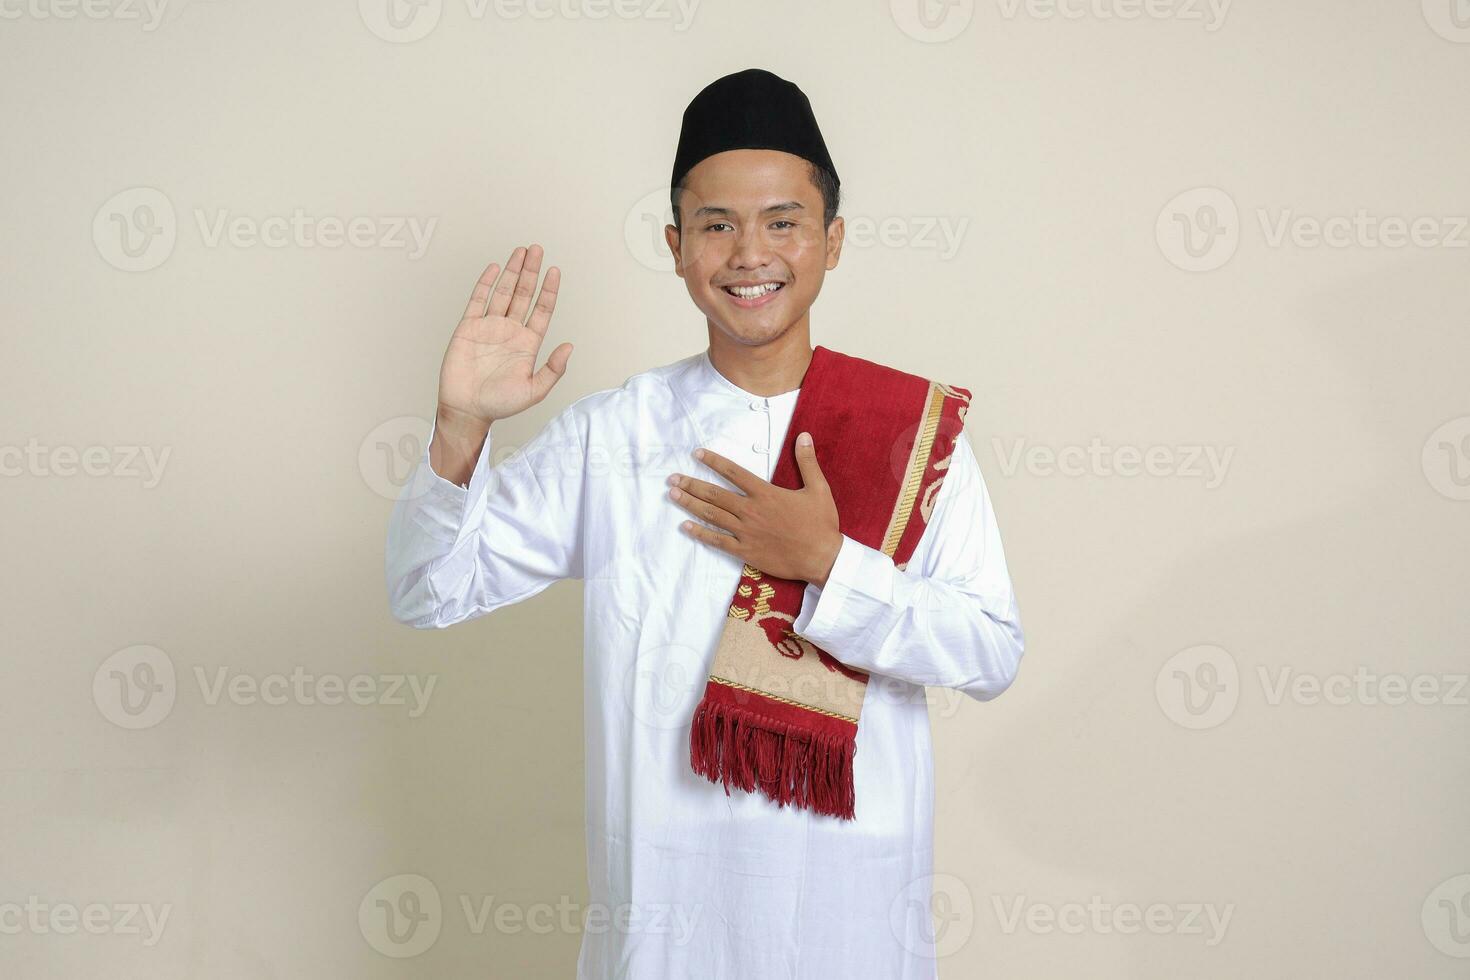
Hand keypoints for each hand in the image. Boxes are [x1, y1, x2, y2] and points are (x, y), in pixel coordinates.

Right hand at [437, 243, 570, 426]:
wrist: (467, 409)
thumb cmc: (500, 404)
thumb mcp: (534, 391)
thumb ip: (553, 369)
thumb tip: (570, 347)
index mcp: (528, 343)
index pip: (542, 310)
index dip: (549, 290)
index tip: (554, 271)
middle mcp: (510, 330)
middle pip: (524, 294)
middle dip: (531, 272)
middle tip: (537, 250)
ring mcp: (489, 327)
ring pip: (504, 292)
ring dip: (513, 272)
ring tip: (521, 252)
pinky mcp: (469, 327)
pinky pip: (478, 300)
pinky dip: (486, 283)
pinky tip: (495, 268)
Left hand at [667, 432, 842, 585]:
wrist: (822, 558)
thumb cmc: (821, 524)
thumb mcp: (818, 489)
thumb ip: (807, 462)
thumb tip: (804, 436)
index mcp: (766, 494)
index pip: (734, 472)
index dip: (714, 462)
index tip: (697, 454)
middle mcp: (751, 511)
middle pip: (715, 494)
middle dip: (691, 484)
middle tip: (672, 478)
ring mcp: (746, 532)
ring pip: (712, 515)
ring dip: (690, 504)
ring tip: (672, 495)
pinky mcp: (745, 551)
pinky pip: (718, 541)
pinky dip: (701, 533)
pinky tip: (686, 526)